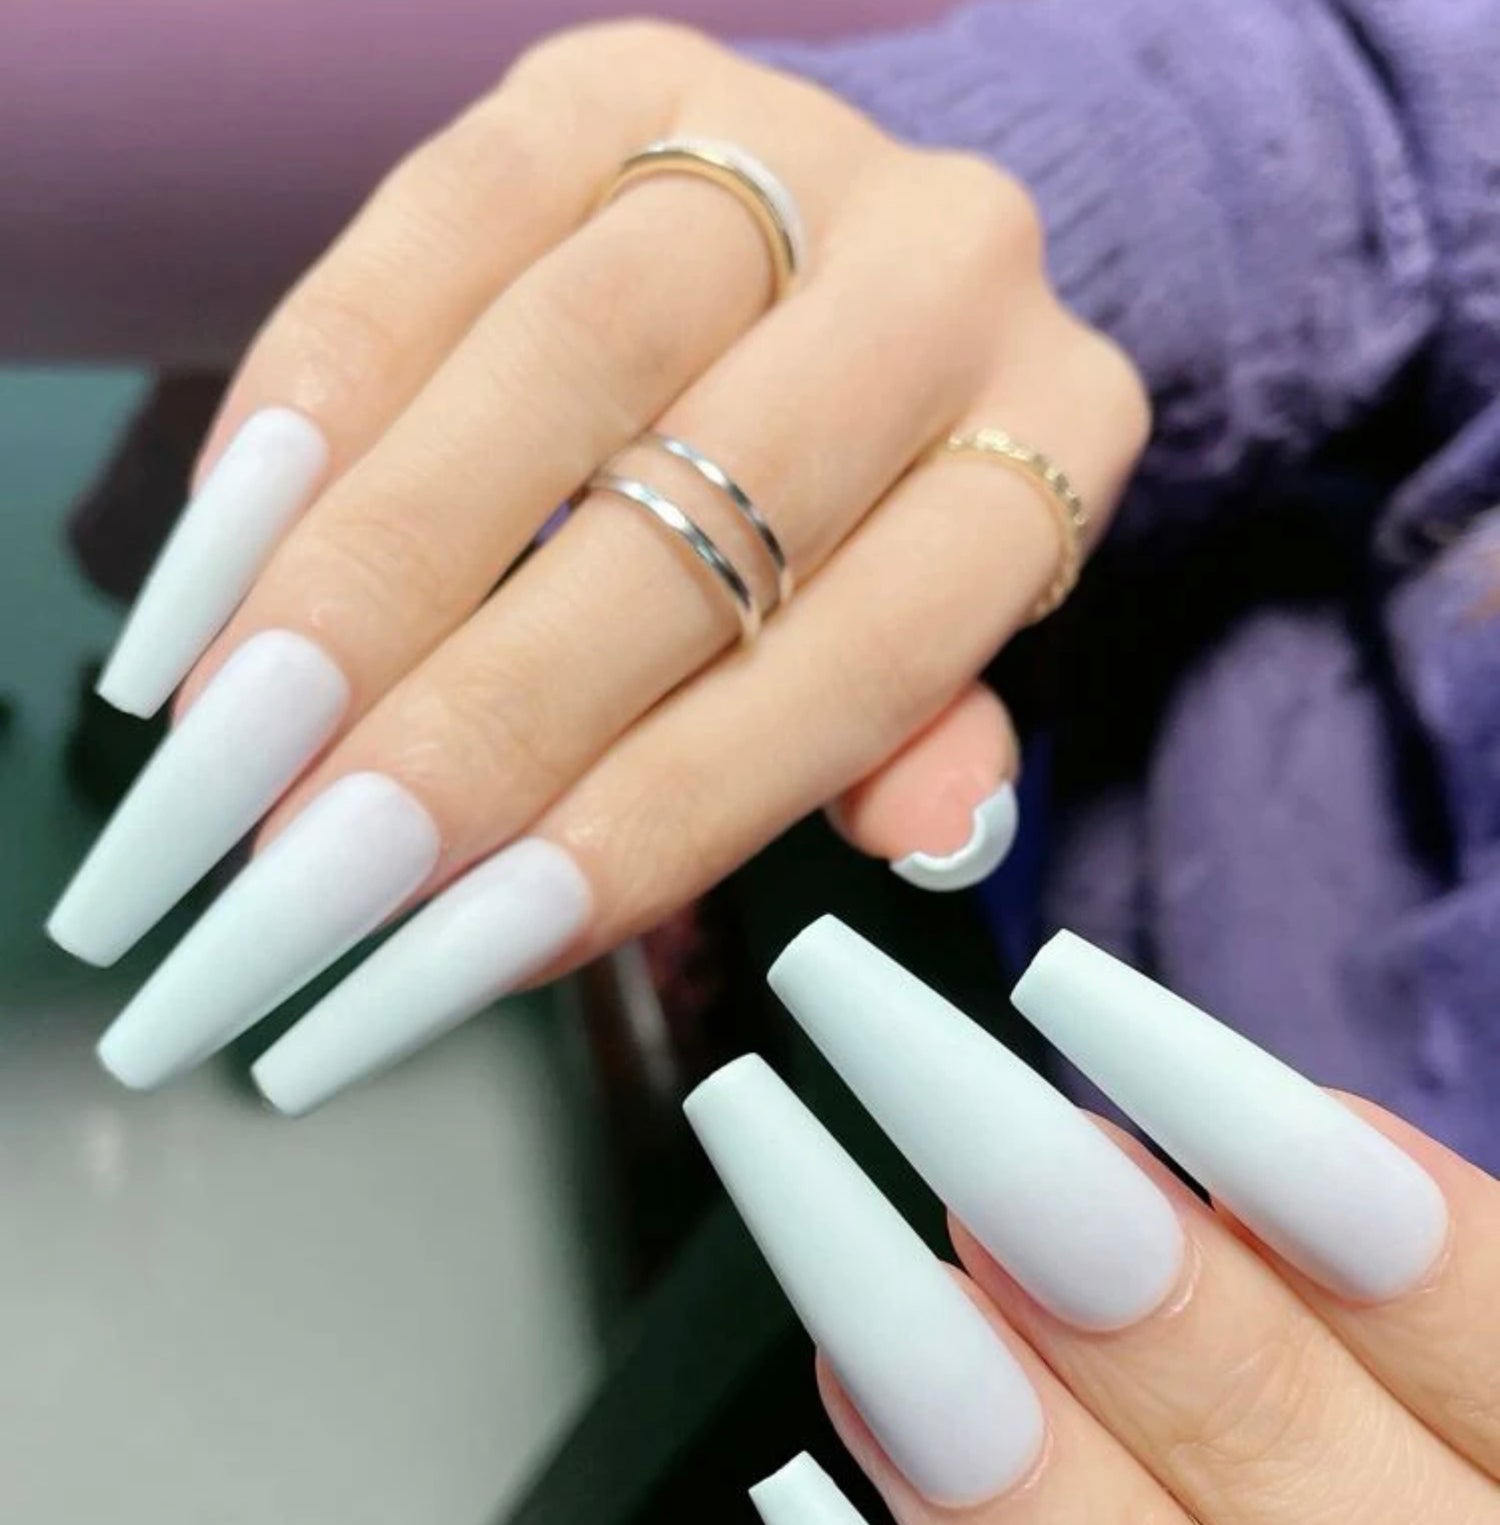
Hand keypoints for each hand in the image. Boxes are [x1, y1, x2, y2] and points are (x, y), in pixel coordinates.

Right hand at [49, 20, 1145, 1106]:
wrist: (850, 244)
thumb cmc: (874, 492)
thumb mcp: (925, 617)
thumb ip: (915, 729)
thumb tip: (924, 828)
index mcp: (1046, 433)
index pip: (862, 662)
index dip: (665, 811)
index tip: (492, 933)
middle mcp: (938, 269)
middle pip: (700, 516)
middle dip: (488, 708)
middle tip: (324, 856)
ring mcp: (777, 149)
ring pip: (557, 368)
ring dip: (375, 568)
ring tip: (241, 726)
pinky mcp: (609, 81)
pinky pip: (435, 231)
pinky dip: (318, 400)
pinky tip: (230, 543)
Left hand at [690, 921, 1499, 1524]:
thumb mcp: (1493, 1452)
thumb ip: (1422, 1344)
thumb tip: (1215, 1159)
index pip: (1493, 1347)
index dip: (1278, 1157)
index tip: (1083, 1005)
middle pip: (1314, 1490)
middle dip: (1098, 1263)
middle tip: (915, 1086)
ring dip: (999, 1455)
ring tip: (849, 1272)